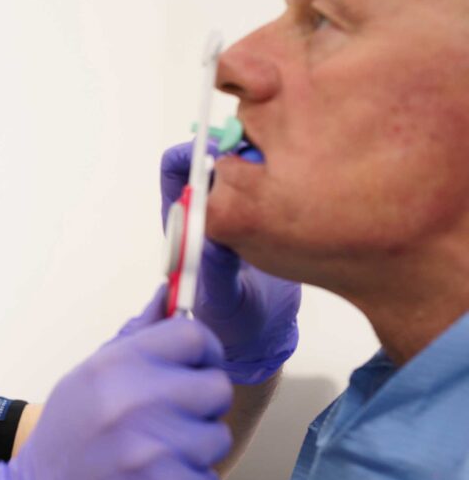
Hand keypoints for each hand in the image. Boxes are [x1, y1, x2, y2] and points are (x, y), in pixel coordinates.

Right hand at [0, 294, 231, 479]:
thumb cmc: (69, 438)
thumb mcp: (90, 377)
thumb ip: (135, 337)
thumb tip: (166, 294)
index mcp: (116, 365)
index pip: (193, 336)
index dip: (204, 351)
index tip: (195, 367)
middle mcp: (135, 400)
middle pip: (217, 386)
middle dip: (202, 405)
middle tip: (173, 419)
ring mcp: (153, 448)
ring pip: (217, 437)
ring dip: (195, 449)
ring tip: (157, 455)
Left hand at [160, 141, 300, 384]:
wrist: (264, 333)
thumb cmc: (230, 320)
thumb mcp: (220, 298)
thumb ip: (214, 270)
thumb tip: (210, 239)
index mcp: (185, 223)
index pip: (176, 171)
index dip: (191, 155)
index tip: (217, 154)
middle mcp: (210, 209)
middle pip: (213, 158)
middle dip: (232, 147)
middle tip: (259, 151)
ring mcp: (240, 209)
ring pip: (244, 165)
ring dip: (260, 158)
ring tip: (287, 164)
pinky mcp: (269, 213)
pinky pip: (272, 181)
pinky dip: (282, 174)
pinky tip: (303, 181)